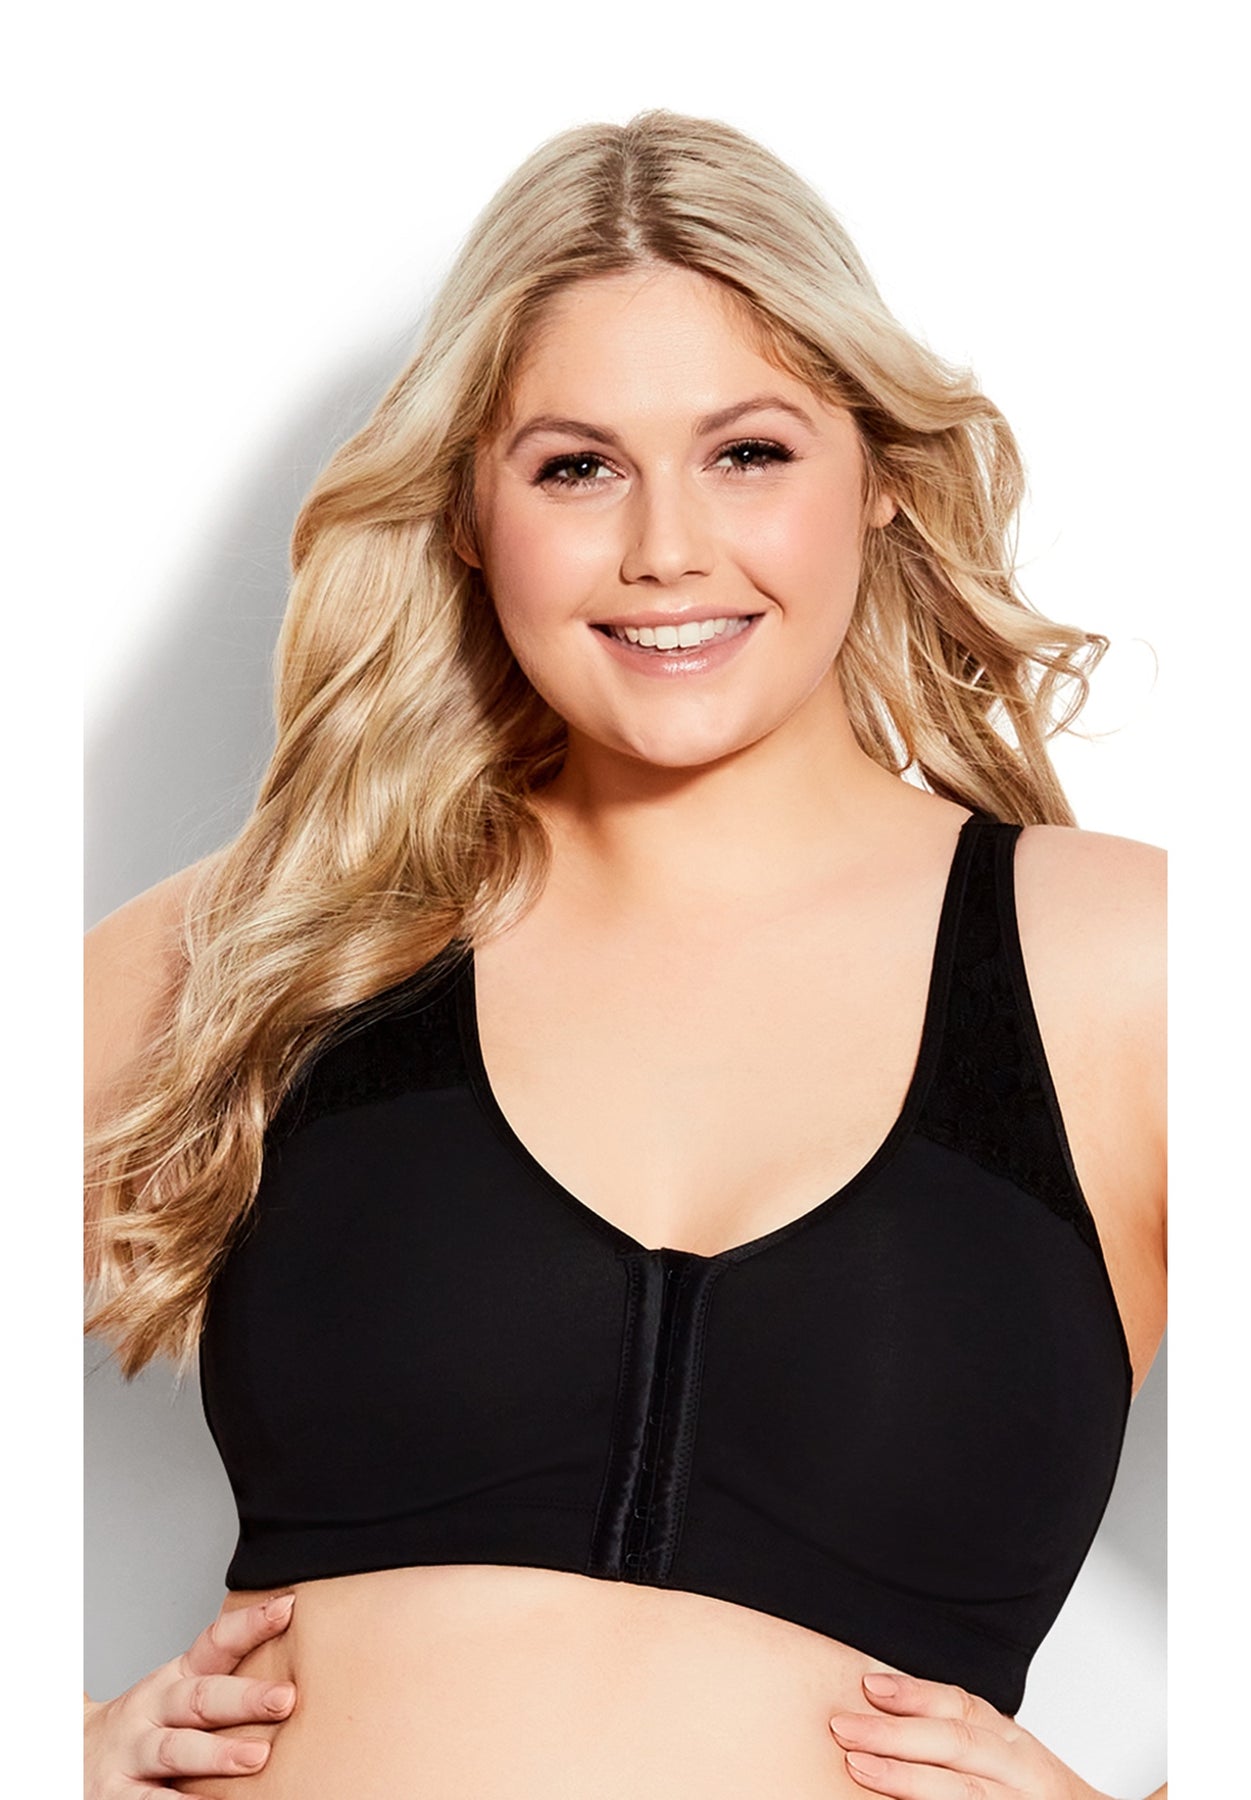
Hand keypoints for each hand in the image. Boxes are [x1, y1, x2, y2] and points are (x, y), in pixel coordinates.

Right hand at [84, 1591, 297, 1796]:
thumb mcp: (177, 1697)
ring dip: (216, 1753)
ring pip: (175, 1749)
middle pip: (199, 1698)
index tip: (287, 1608)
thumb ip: (224, 1686)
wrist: (71, 1759)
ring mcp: (132, 1753)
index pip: (214, 1644)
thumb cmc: (145, 1728)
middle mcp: (153, 1710)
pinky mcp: (116, 1796)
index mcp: (174, 1680)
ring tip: (256, 1758)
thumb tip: (297, 1678)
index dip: (249, 1625)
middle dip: (244, 1698)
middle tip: (286, 1699)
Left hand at [828, 1669, 1109, 1799]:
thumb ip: (951, 1735)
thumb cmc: (1023, 1793)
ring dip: (906, 1779)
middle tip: (843, 1727)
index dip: (915, 1693)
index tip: (868, 1685)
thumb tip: (875, 1702)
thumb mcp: (1000, 1757)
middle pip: (956, 1744)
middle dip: (896, 1735)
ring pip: (963, 1791)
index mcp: (1012, 1743)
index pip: (963, 1706)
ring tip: (858, 1767)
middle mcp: (1021, 1772)